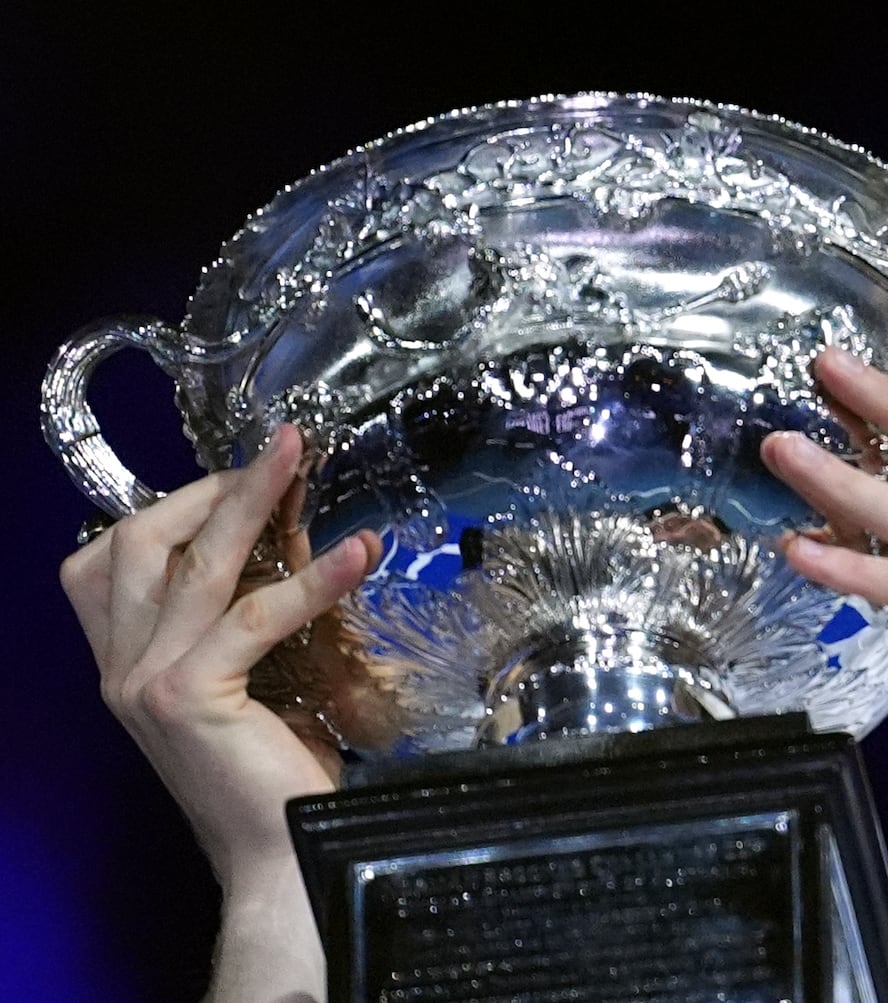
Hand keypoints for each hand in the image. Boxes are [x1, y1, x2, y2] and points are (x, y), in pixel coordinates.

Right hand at [59, 425, 380, 881]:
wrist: (279, 859)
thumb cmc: (276, 774)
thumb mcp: (251, 681)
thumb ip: (246, 620)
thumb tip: (294, 538)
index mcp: (122, 664)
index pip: (107, 559)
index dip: (170, 507)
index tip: (238, 478)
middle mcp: (119, 669)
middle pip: (139, 543)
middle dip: (209, 488)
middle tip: (280, 450)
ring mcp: (145, 682)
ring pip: (196, 565)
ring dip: (253, 501)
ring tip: (302, 460)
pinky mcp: (189, 696)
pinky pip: (256, 615)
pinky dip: (313, 579)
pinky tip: (360, 553)